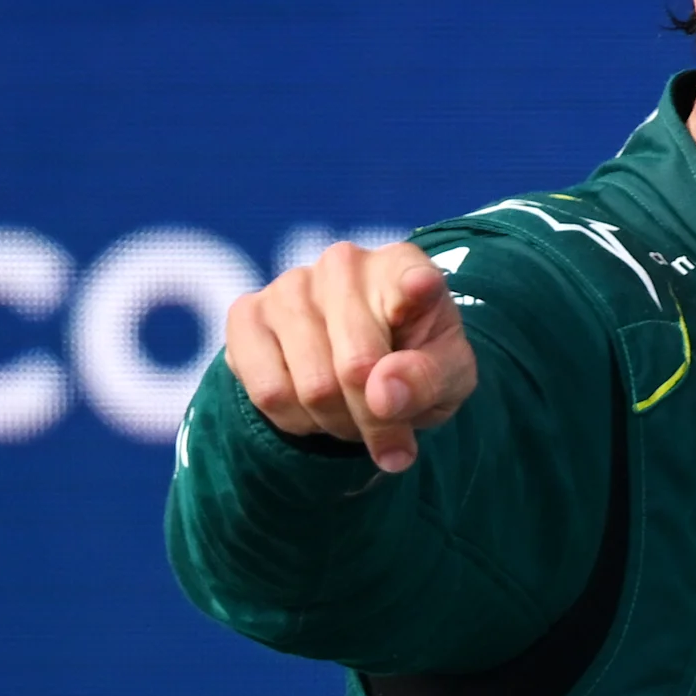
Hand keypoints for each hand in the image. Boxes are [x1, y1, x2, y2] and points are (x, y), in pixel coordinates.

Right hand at [223, 240, 475, 471]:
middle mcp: (343, 264)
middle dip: (375, 419)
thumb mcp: (449, 378)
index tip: (421, 289)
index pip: (408, 275)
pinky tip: (313, 407)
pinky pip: (269, 393)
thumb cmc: (414, 363)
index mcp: (404, 268)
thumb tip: (382, 395)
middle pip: (356, 366)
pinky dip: (298, 421)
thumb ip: (429, 380)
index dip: (415, 288)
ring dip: (338, 423)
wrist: (361, 369)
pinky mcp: (246, 314)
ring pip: (312, 388)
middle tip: (389, 431)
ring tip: (353, 414)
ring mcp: (288, 285)